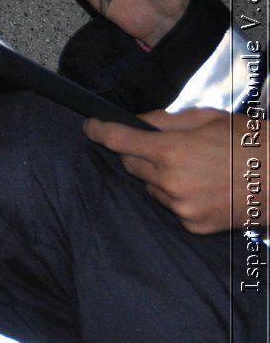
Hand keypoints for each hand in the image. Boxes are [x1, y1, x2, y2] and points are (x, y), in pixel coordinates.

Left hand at [84, 108, 257, 234]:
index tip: (90, 126)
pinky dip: (178, 195)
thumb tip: (138, 122)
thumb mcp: (208, 118)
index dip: (98, 130)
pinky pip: (170, 205)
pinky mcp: (191, 224)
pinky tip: (204, 186)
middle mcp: (169, 182)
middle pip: (131, 164)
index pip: (118, 140)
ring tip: (195, 167)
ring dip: (160, 175)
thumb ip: (165, 120)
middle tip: (165, 146)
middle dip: (139, 152)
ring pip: (150, 186)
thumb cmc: (252, 143)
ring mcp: (179, 207)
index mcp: (171, 151)